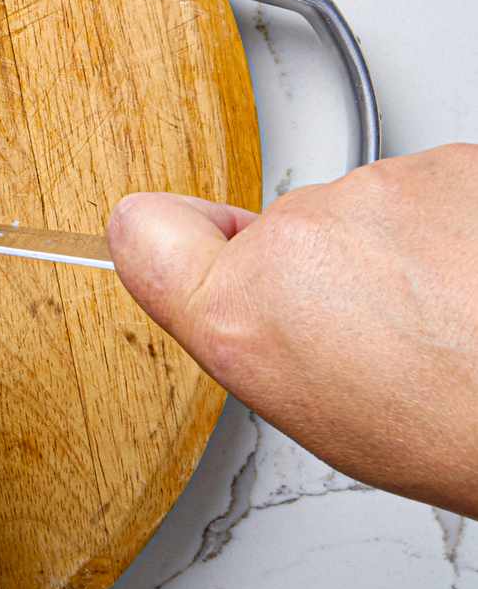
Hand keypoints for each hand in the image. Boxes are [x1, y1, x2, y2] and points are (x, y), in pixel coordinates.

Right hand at [108, 143, 477, 516]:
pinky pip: (435, 189)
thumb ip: (241, 324)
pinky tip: (477, 282)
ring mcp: (380, 189)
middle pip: (283, 232)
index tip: (186, 243)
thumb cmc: (459, 428)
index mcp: (244, 312)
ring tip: (451, 316)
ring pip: (367, 210)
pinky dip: (456, 226)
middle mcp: (299, 235)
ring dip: (400, 248)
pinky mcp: (456, 160)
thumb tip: (210, 270)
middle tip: (384, 334)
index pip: (144, 232)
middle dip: (325, 269)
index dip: (171, 240)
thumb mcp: (311, 411)